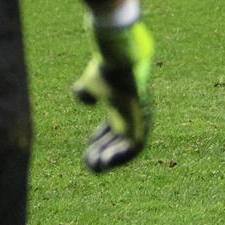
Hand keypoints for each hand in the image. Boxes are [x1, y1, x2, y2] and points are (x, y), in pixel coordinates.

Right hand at [72, 19, 153, 172]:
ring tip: (96, 167)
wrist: (119, 57)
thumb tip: (81, 95)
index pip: (114, 128)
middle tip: (88, 163)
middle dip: (103, 152)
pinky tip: (106, 162)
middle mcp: (134, 112)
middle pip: (120, 139)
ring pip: (129, 147)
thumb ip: (85, 90)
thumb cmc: (106, 68)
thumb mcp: (91, 81)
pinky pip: (136, 147)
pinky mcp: (144, 120)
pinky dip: (121, 156)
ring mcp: (141, 117)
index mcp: (123, 103)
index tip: (86, 147)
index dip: (100, 139)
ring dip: (112, 158)